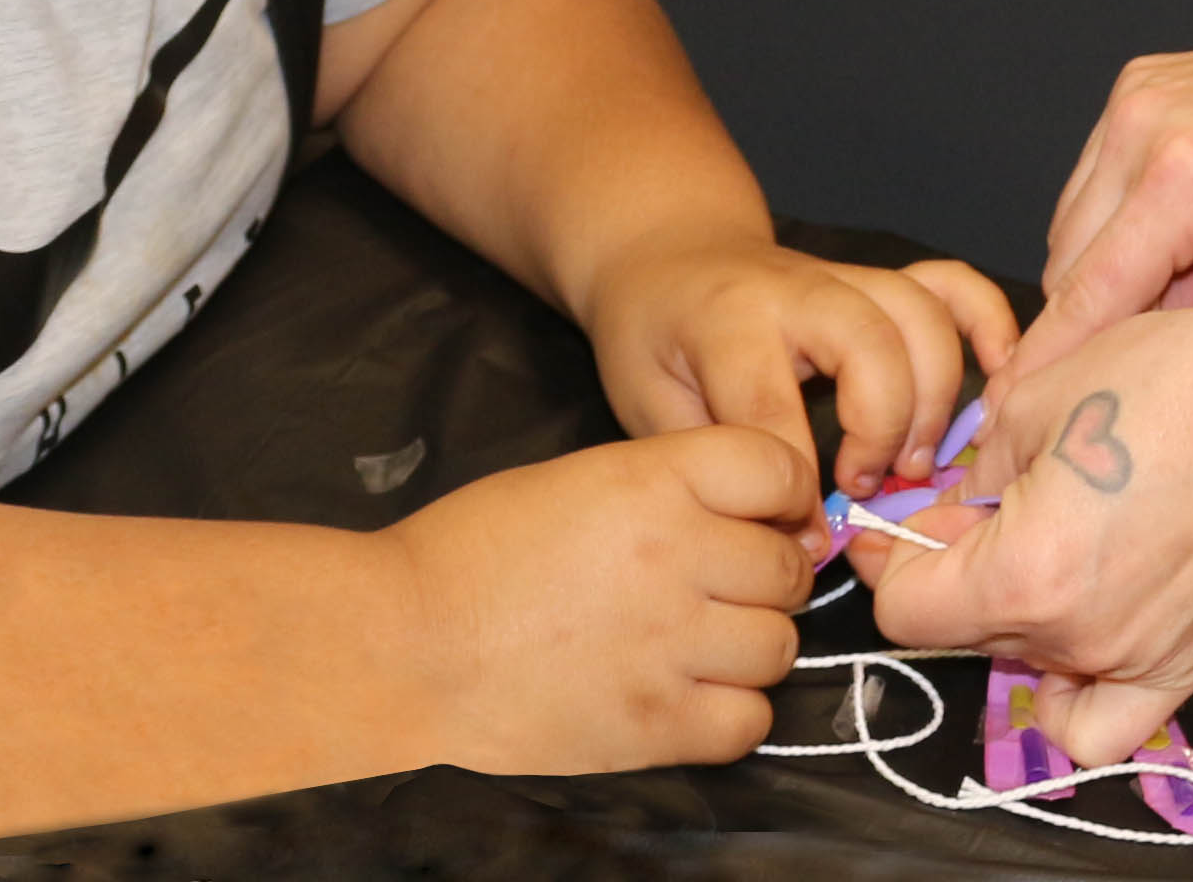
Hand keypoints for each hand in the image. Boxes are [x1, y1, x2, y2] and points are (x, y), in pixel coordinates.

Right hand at [386, 426, 821, 773]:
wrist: (403, 645)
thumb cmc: (474, 552)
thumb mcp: (577, 477)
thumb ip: (666, 484)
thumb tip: (747, 513)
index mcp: (653, 481)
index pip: (780, 468)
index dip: (781, 491)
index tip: (764, 511)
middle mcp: (677, 556)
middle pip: (789, 564)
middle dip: (766, 572)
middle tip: (723, 584)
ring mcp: (671, 646)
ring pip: (780, 645)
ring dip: (752, 643)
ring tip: (703, 641)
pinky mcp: (656, 725)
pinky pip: (748, 722)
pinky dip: (732, 711)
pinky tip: (691, 694)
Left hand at [583, 234, 1019, 497]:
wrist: (669, 256)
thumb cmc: (654, 341)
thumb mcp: (650, 406)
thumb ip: (717, 466)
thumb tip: (798, 540)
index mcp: (729, 322)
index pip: (772, 409)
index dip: (795, 489)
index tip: (805, 542)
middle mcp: (799, 289)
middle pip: (871, 349)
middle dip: (882, 431)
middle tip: (867, 490)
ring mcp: (848, 278)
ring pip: (921, 318)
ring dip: (935, 398)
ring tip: (914, 463)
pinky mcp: (881, 280)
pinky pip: (948, 285)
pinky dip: (985, 324)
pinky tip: (1001, 378)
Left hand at [848, 305, 1192, 768]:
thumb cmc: (1173, 385)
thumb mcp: (1041, 397)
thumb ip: (976, 469)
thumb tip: (948, 507)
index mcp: (1022, 576)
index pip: (906, 608)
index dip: (891, 559)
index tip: (898, 522)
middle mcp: (1074, 640)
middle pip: (967, 634)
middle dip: (956, 571)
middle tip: (984, 505)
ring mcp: (1135, 662)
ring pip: (1031, 666)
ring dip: (1017, 616)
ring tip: (1046, 551)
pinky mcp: (1189, 666)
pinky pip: (1108, 721)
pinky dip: (1080, 692)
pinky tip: (1083, 635)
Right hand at [1016, 28, 1192, 372]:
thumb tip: (1148, 382)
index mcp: (1184, 178)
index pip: (1089, 297)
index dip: (1053, 367)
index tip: (1021, 418)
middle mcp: (1142, 126)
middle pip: (1069, 263)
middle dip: (1102, 321)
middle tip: (1169, 355)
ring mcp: (1135, 97)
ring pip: (1074, 222)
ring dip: (1112, 271)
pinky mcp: (1138, 85)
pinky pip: (1098, 179)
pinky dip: (1124, 223)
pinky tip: (1191, 240)